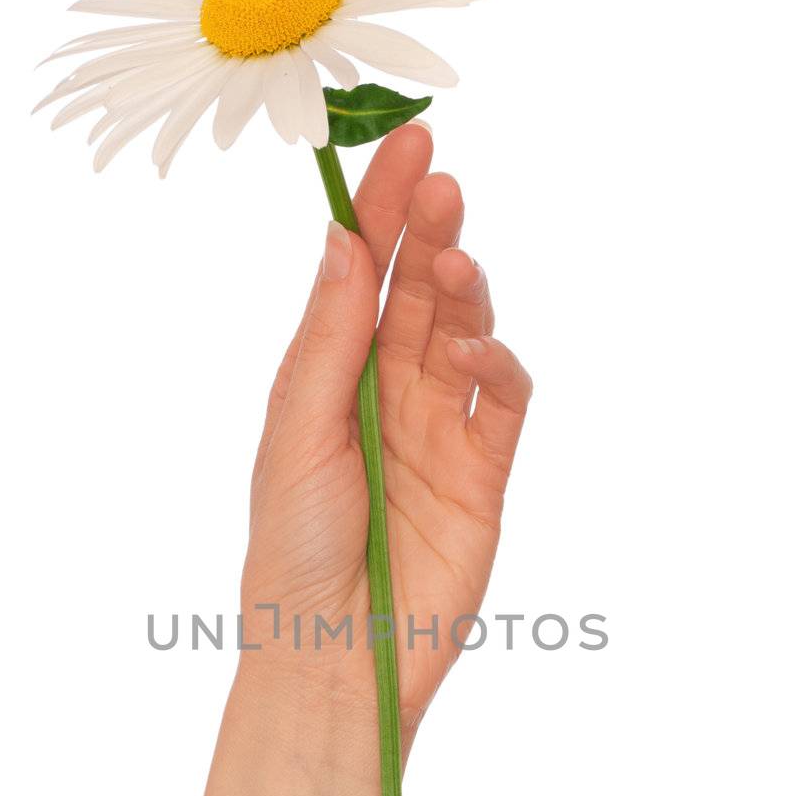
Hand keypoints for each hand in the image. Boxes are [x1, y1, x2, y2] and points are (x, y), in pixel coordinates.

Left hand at [242, 122, 530, 738]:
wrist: (333, 655)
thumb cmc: (293, 549)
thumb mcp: (296, 433)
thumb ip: (325, 342)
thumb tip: (337, 240)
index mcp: (331, 376)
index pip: (363, 274)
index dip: (385, 207)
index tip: (407, 140)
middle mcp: (388, 393)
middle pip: (418, 292)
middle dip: (428, 231)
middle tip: (438, 181)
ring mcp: (440, 430)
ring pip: (464, 334)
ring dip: (464, 290)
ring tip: (453, 261)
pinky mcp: (484, 474)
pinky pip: (501, 402)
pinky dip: (496, 365)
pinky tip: (473, 352)